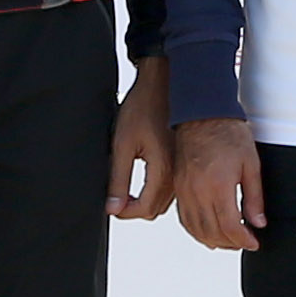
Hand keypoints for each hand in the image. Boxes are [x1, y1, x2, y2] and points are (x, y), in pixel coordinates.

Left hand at [106, 58, 173, 221]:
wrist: (162, 84)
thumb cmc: (143, 106)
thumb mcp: (122, 144)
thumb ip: (118, 179)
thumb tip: (113, 206)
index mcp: (164, 168)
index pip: (145, 209)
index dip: (124, 212)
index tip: (112, 205)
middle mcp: (178, 171)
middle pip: (155, 209)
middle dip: (134, 207)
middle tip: (116, 195)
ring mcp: (183, 167)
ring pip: (164, 201)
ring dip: (145, 199)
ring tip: (127, 187)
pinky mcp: (183, 161)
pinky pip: (170, 188)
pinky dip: (155, 189)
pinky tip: (142, 176)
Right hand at [171, 115, 265, 253]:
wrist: (202, 114)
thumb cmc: (227, 133)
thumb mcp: (250, 165)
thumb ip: (254, 198)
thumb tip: (257, 221)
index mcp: (218, 185)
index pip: (229, 226)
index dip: (243, 240)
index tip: (252, 242)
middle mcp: (197, 191)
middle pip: (212, 232)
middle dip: (230, 243)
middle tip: (244, 241)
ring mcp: (184, 190)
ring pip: (196, 229)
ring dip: (213, 240)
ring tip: (228, 240)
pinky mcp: (178, 187)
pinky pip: (184, 218)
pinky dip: (196, 230)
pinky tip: (207, 230)